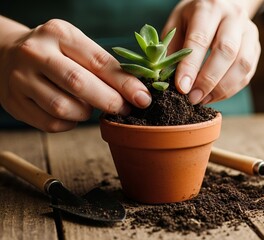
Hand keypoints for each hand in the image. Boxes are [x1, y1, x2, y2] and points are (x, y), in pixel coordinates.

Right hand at [0, 18, 150, 131]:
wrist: (7, 55)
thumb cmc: (56, 53)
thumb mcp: (78, 47)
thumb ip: (104, 66)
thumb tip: (138, 93)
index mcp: (59, 33)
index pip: (99, 61)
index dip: (125, 83)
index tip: (143, 98)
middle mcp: (36, 52)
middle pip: (79, 84)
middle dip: (110, 102)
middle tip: (124, 110)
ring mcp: (20, 78)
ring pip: (64, 108)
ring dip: (86, 113)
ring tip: (90, 107)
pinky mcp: (14, 102)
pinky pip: (51, 124)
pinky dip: (69, 124)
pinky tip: (72, 113)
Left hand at [163, 0, 260, 104]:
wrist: (223, 5)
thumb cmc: (194, 18)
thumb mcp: (177, 23)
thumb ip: (172, 48)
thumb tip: (168, 79)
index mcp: (209, 8)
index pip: (200, 39)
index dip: (191, 66)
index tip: (182, 87)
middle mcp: (233, 17)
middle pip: (226, 51)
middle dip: (209, 79)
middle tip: (193, 97)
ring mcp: (249, 32)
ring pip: (242, 64)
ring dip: (222, 88)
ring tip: (203, 99)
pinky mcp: (256, 47)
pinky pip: (247, 74)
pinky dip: (231, 89)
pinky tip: (213, 96)